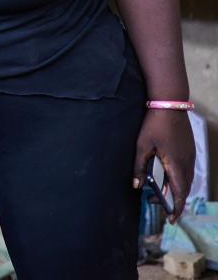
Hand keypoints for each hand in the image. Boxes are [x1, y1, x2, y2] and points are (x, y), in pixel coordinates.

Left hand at [133, 108, 195, 222]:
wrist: (170, 104)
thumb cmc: (154, 124)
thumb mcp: (142, 146)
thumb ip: (138, 167)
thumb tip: (135, 185)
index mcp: (176, 165)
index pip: (180, 194)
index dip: (177, 209)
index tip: (171, 220)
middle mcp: (187, 163)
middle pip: (184, 189)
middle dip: (173, 201)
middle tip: (156, 204)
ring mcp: (190, 157)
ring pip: (186, 180)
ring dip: (175, 190)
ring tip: (158, 192)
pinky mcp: (189, 151)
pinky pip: (186, 171)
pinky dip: (178, 179)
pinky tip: (165, 177)